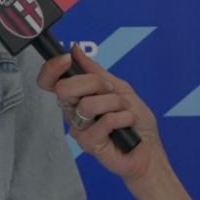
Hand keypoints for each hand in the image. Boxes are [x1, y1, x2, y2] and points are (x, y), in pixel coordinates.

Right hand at [38, 45, 165, 183]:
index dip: (52, 69)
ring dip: (115, 103)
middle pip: (64, 88)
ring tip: (124, 112)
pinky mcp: (89, 144)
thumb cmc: (136, 122)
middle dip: (94, 83)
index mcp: (77, 97)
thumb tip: (74, 50)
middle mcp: (73, 112)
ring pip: (87, 104)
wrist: (149, 149)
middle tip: (111, 91)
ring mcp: (79, 129)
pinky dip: (123, 118)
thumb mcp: (119, 87)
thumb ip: (96, 71)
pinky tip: (127, 125)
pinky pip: (104, 121)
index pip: (50, 82)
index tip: (66, 59)